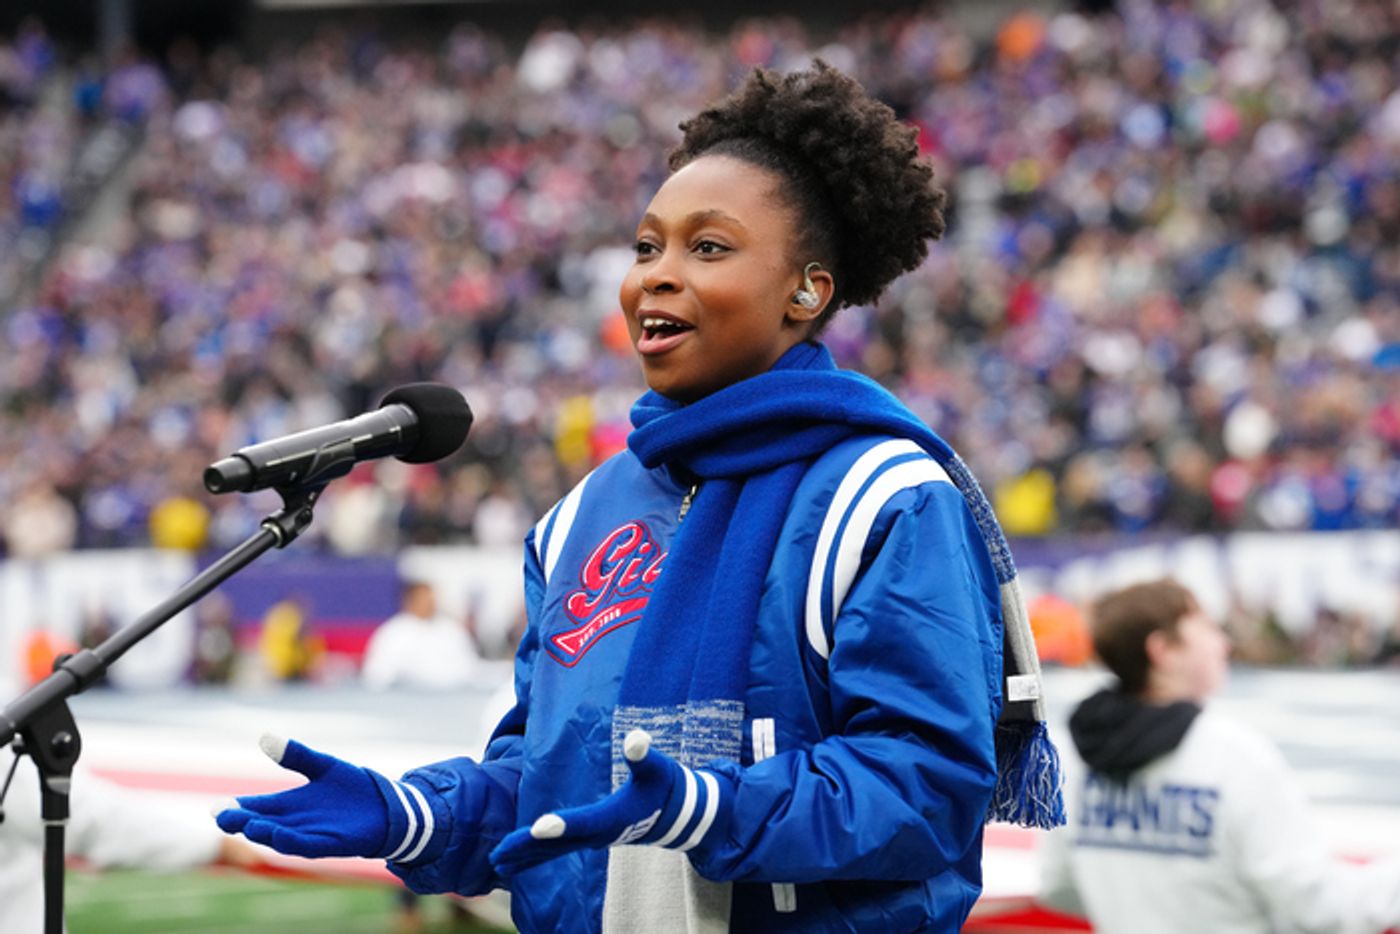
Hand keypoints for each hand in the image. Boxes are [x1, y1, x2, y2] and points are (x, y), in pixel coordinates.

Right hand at [216, 734, 434, 861]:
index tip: (216, 809)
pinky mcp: (331, 843)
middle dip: (243, 822)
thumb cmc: (351, 788)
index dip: (236, 809)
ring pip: (281, 837)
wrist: (386, 806)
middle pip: (262, 823)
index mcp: (288, 805)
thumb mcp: (322, 765)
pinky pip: (307, 845)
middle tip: (223, 817)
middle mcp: (294, 823)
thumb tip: (265, 737)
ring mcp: (311, 835)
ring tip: (248, 825)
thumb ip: (296, 754)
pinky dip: (292, 841)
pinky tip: (280, 836)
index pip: (255, 808)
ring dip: (265, 832)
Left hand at [490, 729, 730, 876]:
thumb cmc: (663, 784)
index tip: (536, 828)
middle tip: (498, 856)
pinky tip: (518, 860)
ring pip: (556, 851)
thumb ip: (643, 755)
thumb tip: (636, 738)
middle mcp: (601, 833)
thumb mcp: (657, 767)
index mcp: (614, 816)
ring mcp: (595, 839)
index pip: (584, 821)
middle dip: (529, 848)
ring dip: (527, 856)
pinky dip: (537, 855)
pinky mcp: (591, 839)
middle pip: (560, 843)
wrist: (676, 814)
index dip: (562, 824)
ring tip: (497, 863)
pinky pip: (559, 850)